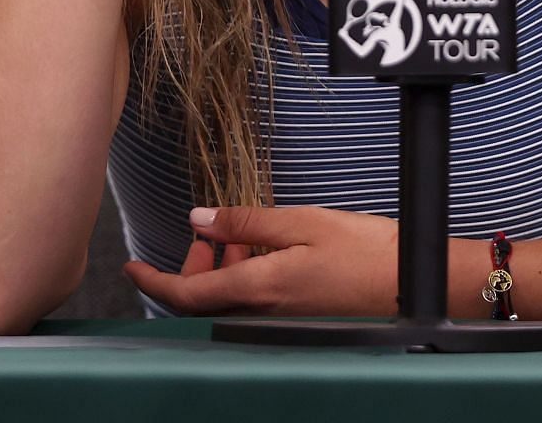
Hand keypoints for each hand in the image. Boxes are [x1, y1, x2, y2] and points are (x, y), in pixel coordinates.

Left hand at [123, 205, 399, 316]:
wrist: (410, 286)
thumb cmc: (364, 252)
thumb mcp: (301, 223)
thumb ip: (246, 224)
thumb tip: (199, 220)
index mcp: (257, 290)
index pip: (184, 294)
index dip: (152, 281)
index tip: (131, 267)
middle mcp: (261, 314)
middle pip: (202, 298)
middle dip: (195, 265)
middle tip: (208, 234)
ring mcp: (278, 322)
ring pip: (227, 301)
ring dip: (222, 270)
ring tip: (242, 237)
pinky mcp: (295, 321)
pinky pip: (252, 304)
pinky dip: (245, 278)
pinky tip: (265, 254)